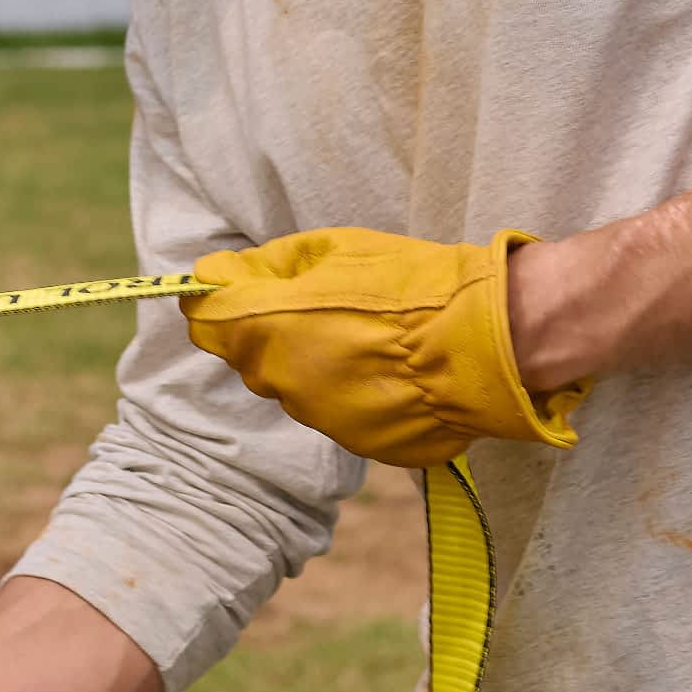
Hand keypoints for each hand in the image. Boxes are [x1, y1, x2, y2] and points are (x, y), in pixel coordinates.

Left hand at [182, 226, 587, 467]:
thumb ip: (265, 266)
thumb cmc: (409, 286)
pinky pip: (335, 411)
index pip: (204, 323)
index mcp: (264, 328)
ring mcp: (317, 416)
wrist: (487, 340)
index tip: (239, 289)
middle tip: (320, 306)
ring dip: (310, 364)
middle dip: (269, 332)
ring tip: (363, 337)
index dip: (218, 303)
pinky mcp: (354, 441)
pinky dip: (348, 391)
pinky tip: (384, 370)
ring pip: (293, 386)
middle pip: (250, 356)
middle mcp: (280, 380)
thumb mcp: (333, 250)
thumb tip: (217, 274)